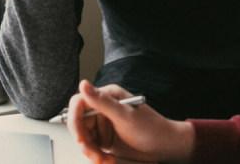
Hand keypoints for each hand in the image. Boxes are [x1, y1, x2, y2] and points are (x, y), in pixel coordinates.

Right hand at [68, 80, 194, 163]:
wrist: (164, 146)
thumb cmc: (151, 128)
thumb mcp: (125, 115)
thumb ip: (102, 102)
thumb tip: (84, 84)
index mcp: (107, 96)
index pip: (79, 103)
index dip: (75, 120)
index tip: (80, 136)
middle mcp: (103, 108)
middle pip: (79, 124)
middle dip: (85, 141)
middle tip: (94, 154)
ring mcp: (103, 124)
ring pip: (84, 138)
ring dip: (91, 152)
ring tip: (105, 160)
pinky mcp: (104, 138)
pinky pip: (91, 148)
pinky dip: (97, 156)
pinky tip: (108, 160)